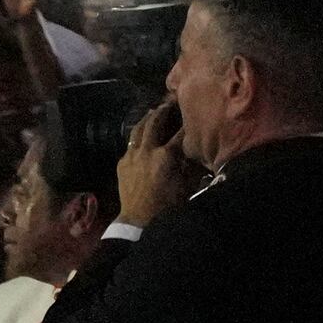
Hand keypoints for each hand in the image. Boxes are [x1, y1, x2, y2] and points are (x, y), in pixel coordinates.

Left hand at [111, 98, 191, 227]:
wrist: (138, 220)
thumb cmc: (167, 205)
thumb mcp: (187, 187)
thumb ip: (193, 167)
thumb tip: (200, 154)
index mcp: (166, 155)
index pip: (180, 133)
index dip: (187, 122)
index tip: (192, 112)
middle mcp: (147, 150)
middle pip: (154, 123)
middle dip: (162, 111)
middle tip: (168, 103)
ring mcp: (132, 155)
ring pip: (138, 130)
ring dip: (146, 120)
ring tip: (152, 112)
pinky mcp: (122, 163)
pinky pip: (130, 145)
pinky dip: (137, 139)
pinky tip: (140, 138)